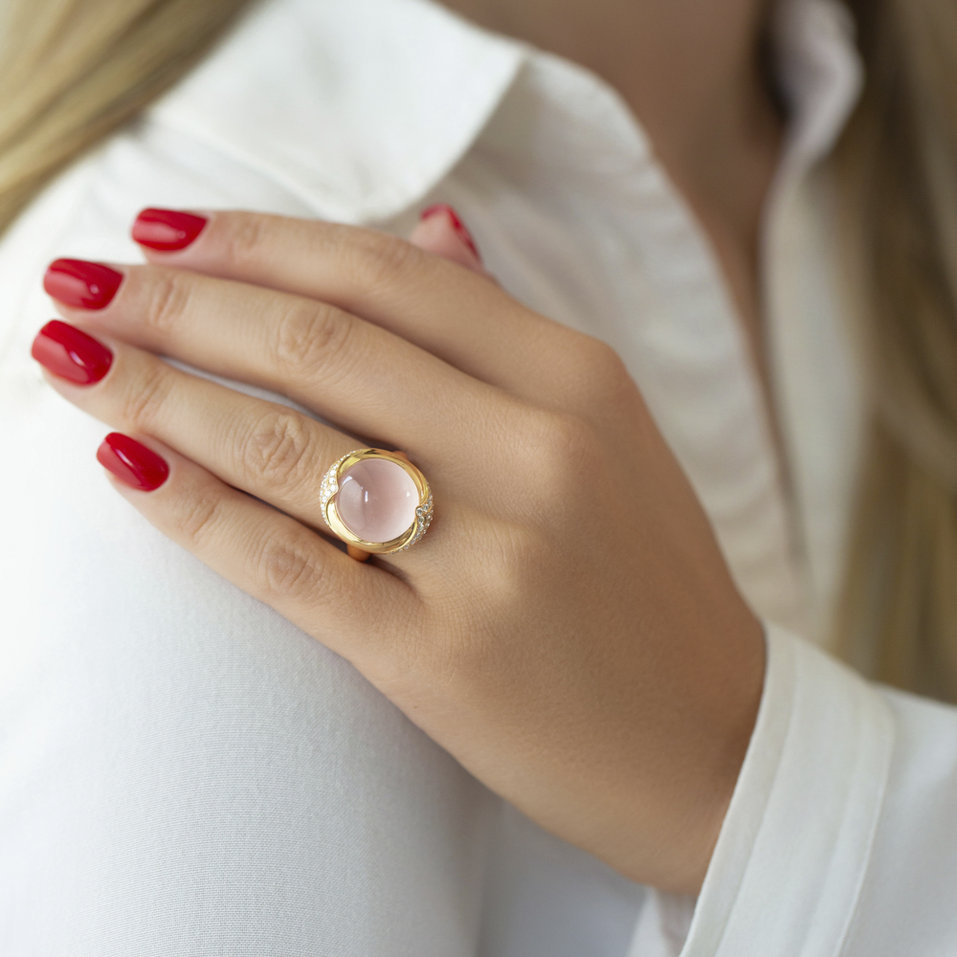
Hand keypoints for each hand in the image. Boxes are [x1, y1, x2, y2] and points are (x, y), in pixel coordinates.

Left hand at [32, 205, 764, 894]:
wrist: (713, 741)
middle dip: (184, 302)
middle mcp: (540, 455)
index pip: (393, 275)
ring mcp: (495, 560)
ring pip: (289, 447)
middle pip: (325, 344)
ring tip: (75, 358)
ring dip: (160, 390)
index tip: (168, 229)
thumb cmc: (648, 584)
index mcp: (581, 383)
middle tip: (92, 282)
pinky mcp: (446, 660)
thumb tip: (428, 228)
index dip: (263, 241)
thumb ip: (507, 333)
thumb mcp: (607, 435)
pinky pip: (289, 565)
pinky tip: (127, 463)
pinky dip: (194, 509)